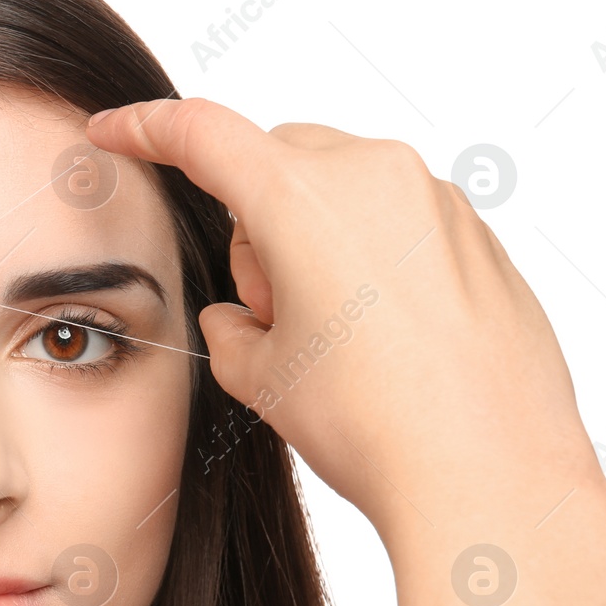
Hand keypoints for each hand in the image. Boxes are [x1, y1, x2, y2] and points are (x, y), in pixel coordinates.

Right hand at [88, 98, 600, 531]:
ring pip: (342, 188)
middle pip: (279, 160)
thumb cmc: (377, 425)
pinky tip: (385, 340)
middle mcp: (375, 176)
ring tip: (335, 338)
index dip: (145, 129)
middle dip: (255, 220)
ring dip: (316, 241)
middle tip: (269, 313)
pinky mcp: (479, 235)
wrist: (490, 476)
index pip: (202, 134)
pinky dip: (372, 259)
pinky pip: (400, 219)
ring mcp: (436, 201)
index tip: (115, 129)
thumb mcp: (261, 376)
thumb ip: (230, 326)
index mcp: (303, 197)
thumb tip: (240, 317)